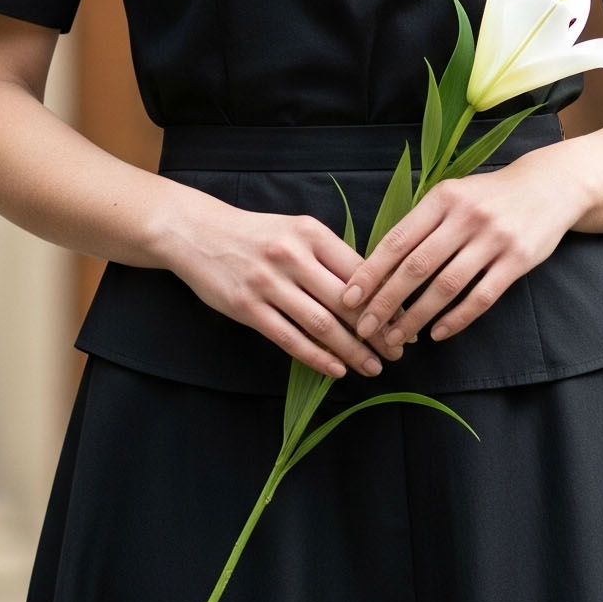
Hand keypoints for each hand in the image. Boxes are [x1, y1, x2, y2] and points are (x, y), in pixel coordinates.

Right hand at [157, 187, 412, 378]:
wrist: (197, 233)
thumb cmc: (255, 234)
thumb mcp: (296, 231)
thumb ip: (330, 256)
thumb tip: (372, 291)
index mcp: (311, 233)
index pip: (361, 271)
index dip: (388, 300)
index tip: (405, 321)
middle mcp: (292, 256)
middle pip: (347, 301)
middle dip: (378, 331)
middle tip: (398, 351)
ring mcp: (268, 283)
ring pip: (322, 324)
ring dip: (352, 350)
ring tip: (373, 366)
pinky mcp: (247, 308)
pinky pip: (290, 339)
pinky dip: (317, 358)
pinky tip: (336, 370)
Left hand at [336, 148, 584, 347]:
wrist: (550, 186)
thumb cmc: (490, 196)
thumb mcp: (454, 194)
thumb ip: (422, 223)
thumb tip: (378, 264)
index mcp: (443, 198)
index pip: (397, 240)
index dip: (371, 272)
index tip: (349, 298)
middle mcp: (466, 216)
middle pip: (417, 266)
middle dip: (387, 301)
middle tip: (366, 327)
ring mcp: (494, 239)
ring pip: (447, 286)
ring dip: (417, 316)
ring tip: (397, 338)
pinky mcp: (518, 260)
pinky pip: (482, 297)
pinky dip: (457, 318)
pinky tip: (438, 333)